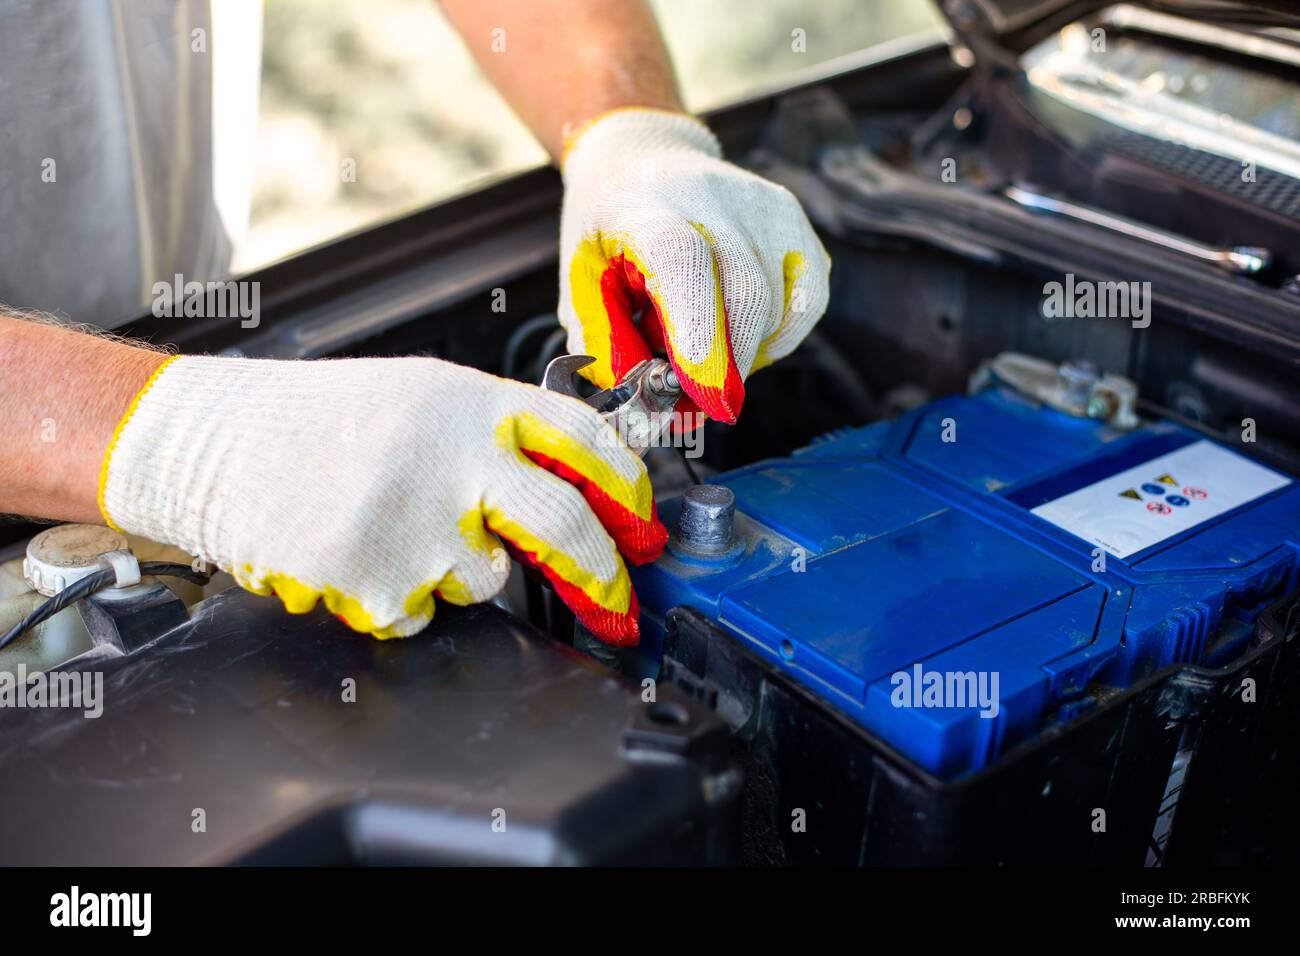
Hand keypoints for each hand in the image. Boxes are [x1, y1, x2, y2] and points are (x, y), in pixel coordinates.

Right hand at [98, 355, 667, 643]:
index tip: (645, 524)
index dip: (630, 486)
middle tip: (615, 604)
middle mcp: (455, 456)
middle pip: (566, 524)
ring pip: (486, 579)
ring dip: (453, 570)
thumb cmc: (305, 419)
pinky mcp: (380, 580)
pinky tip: (355, 554)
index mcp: (469, 401)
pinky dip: (398, 598)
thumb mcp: (416, 394)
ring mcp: (418, 522)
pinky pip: (424, 614)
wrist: (204, 441)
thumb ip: (494, 434)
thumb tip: (572, 483)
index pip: (584, 437)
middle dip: (603, 576)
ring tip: (388, 529)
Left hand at [558, 108, 830, 423]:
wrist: (641, 158)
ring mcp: (763, 205)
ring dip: (744, 353)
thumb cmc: (607, 233)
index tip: (698, 386)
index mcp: (644, 204)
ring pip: (777, 305)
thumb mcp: (582, 284)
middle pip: (744, 290)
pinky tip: (745, 339)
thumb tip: (647, 419)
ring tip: (704, 353)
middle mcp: (712, 195)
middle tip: (697, 405)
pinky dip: (780, 336)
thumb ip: (608, 348)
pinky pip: (808, 300)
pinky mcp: (794, 219)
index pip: (682, 257)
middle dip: (725, 366)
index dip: (695, 324)